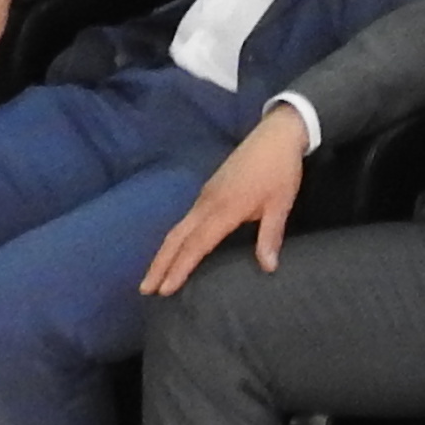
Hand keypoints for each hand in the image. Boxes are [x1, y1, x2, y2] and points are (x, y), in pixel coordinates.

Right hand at [140, 104, 309, 295]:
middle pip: (176, 238)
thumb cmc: (280, 170)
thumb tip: (269, 267)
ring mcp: (206, 196)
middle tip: (144, 289)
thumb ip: (270, 236)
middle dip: (159, 264)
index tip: (164, 290)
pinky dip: (175, 239)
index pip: (196, 245)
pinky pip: (185, 219)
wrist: (276, 134)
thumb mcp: (280, 203)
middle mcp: (208, 203)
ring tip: (153, 276)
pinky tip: (175, 249)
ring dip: (164, 253)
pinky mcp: (209, 190)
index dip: (179, 269)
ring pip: (178, 228)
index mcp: (224, 209)